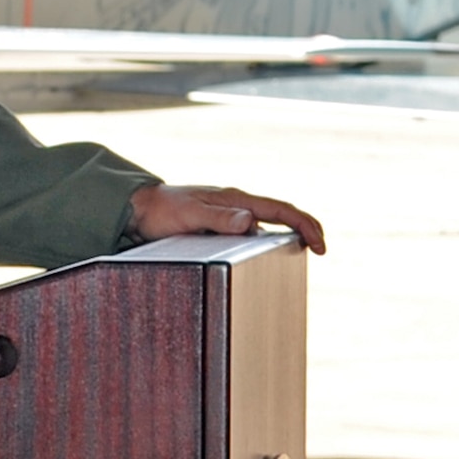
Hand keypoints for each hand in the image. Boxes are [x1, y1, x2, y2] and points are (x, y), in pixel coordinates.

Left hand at [128, 183, 325, 254]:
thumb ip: (219, 218)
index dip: (305, 225)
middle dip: (304, 230)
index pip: (281, 209)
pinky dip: (264, 244)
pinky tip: (262, 259)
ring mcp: (229, 215)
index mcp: (235, 200)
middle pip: (281, 215)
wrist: (138, 208)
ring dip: (285, 237)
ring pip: (266, 225)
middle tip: (319, 250)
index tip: (320, 244)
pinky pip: (249, 234)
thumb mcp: (190, 216)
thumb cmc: (161, 212)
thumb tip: (250, 222)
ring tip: (299, 256)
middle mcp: (236, 205)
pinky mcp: (219, 225)